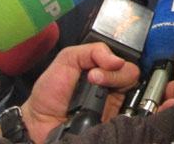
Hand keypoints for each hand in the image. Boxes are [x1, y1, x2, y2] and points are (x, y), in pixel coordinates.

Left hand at [20, 42, 138, 143]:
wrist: (40, 122)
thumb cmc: (51, 92)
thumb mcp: (67, 59)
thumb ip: (91, 51)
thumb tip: (117, 59)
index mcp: (102, 66)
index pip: (124, 57)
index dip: (116, 61)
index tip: (98, 68)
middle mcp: (112, 82)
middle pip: (131, 72)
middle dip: (113, 75)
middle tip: (94, 79)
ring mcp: (115, 101)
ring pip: (133, 88)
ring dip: (114, 87)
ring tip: (93, 95)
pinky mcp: (115, 118)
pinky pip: (129, 109)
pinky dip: (120, 107)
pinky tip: (101, 108)